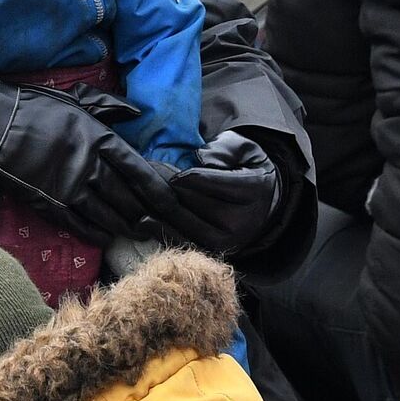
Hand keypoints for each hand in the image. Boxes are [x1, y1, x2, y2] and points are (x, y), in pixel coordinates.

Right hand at [0, 78, 160, 243]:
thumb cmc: (34, 108)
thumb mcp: (76, 99)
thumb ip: (109, 106)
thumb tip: (136, 110)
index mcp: (99, 138)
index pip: (137, 170)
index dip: (157, 189)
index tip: (171, 202)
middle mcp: (88, 165)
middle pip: (126, 196)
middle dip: (145, 212)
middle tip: (159, 223)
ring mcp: (68, 187)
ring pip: (106, 214)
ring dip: (125, 225)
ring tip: (139, 232)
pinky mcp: (48, 203)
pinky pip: (79, 224)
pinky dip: (96, 233)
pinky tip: (108, 237)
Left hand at [121, 130, 282, 256]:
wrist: (265, 207)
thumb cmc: (249, 171)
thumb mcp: (246, 149)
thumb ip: (224, 148)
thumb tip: (200, 159)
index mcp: (253, 190)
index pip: (211, 183)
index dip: (184, 176)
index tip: (161, 165)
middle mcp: (240, 220)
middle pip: (192, 203)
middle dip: (163, 187)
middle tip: (137, 174)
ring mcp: (226, 240)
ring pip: (183, 223)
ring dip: (156, 208)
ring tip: (134, 193)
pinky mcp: (212, 251)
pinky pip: (181, 242)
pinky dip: (160, 230)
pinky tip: (141, 220)